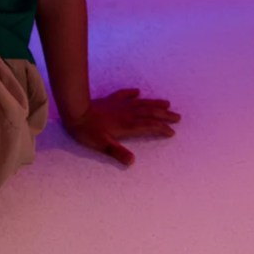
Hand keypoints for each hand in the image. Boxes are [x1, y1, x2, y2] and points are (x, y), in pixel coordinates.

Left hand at [64, 88, 180, 166]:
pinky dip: (132, 93)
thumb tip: (132, 161)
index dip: (161, 129)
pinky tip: (137, 91)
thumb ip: (117, 152)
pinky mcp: (109, 100)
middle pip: (150, 113)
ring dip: (154, 103)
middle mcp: (127, 114)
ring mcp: (119, 105)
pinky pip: (124, 94)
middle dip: (165, 115)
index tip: (172, 132)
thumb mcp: (102, 145)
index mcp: (127, 125)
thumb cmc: (87, 131)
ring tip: (166, 103)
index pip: (149, 126)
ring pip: (141, 103)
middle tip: (178, 117)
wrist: (75, 112)